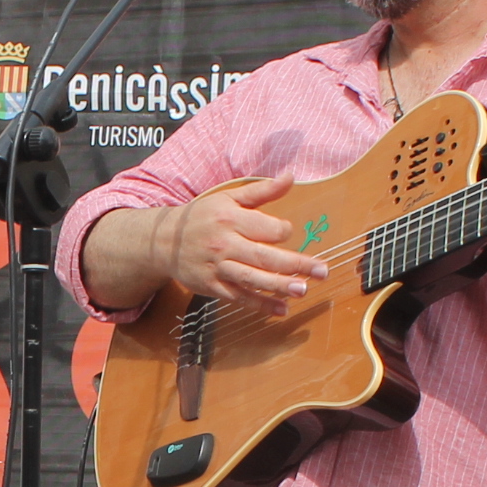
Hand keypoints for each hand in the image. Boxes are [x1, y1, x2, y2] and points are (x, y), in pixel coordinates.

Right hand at [163, 177, 321, 318]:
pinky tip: (281, 309)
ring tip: (303, 290)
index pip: (267, 228)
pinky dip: (261, 305)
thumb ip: (262, 191)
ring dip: (279, 287)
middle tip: (321, 271)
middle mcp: (224, 244)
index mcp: (230, 219)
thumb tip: (290, 177)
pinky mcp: (212, 287)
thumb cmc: (203, 216)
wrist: (165, 241)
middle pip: (264, 257)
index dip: (283, 231)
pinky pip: (240, 298)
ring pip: (252, 279)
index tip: (286, 233)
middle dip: (295, 264)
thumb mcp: (229, 197)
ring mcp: (217, 268)